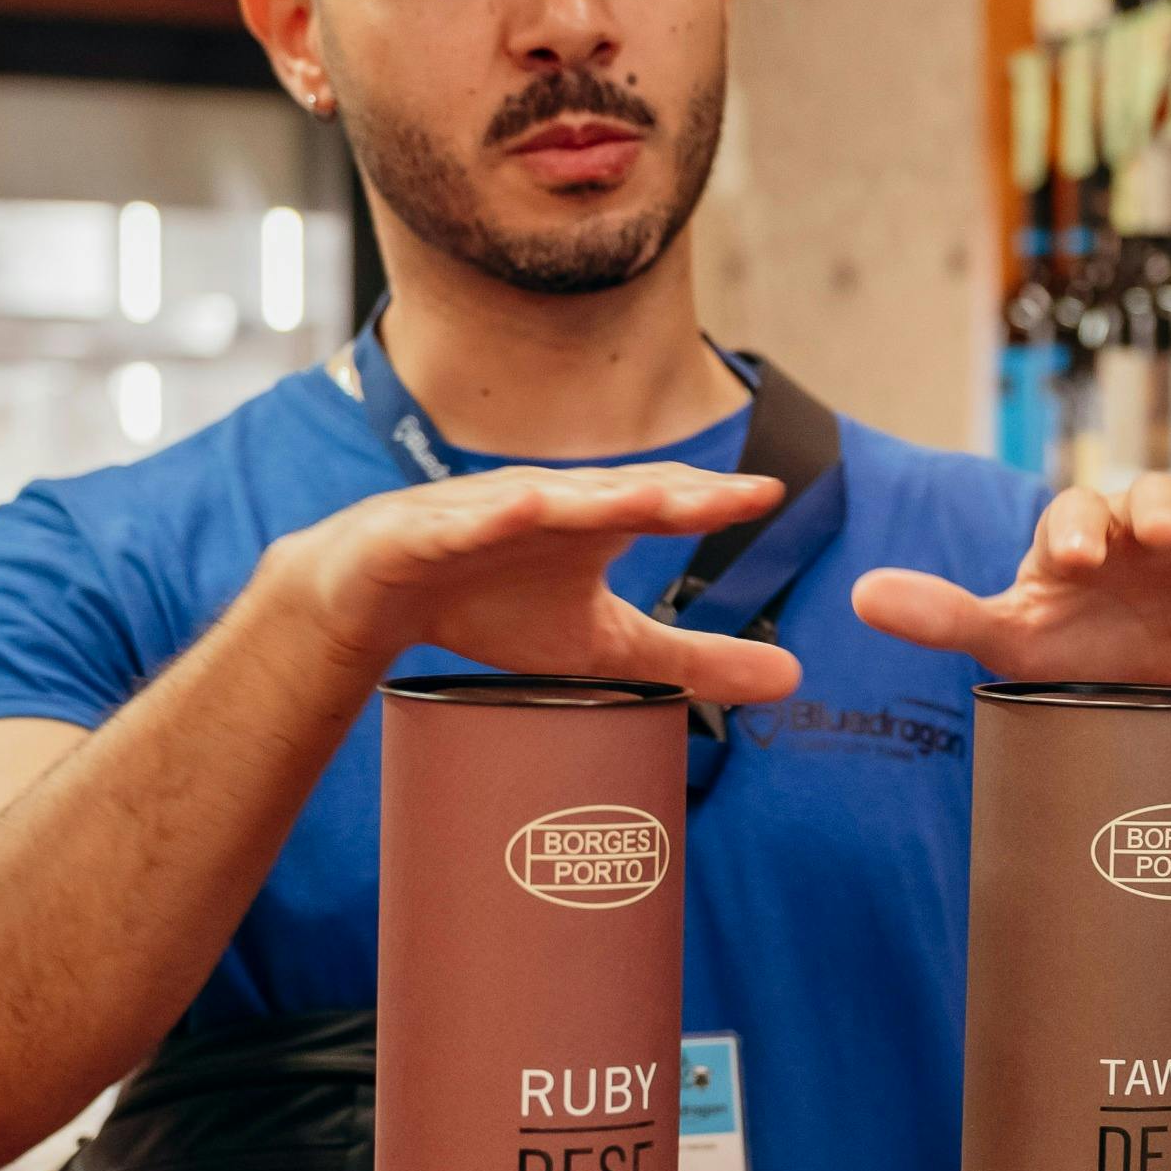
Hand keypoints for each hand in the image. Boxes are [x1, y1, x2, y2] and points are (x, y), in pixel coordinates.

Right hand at [261, 464, 800, 706]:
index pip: (663, 505)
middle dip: (669, 492)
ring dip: (591, 498)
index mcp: (594, 524)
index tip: (770, 496)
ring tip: (642, 500)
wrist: (377, 599)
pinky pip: (458, 524)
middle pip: (614, 495)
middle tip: (728, 496)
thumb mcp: (603, 644)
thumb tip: (793, 678)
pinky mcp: (424, 533)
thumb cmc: (496, 606)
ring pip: (543, 502)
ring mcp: (484, 513)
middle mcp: (548, 506)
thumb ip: (692, 658)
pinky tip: (520, 509)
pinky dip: (488, 517)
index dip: (713, 500)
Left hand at [853, 474, 1170, 690]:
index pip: (1076, 511)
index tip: (1078, 561)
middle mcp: (1141, 531)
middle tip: (1158, 539)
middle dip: (1157, 510)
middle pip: (1153, 494)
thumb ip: (942, 616)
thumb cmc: (1075, 657)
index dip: (1079, 527)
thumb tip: (860, 595)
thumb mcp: (1010, 641)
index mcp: (1080, 537)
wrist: (1155, 703)